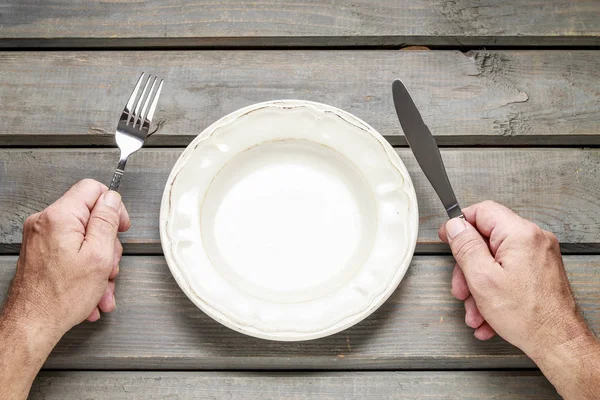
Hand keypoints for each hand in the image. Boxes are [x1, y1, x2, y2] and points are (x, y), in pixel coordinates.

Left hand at [2, 179, 129, 337]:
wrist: (32, 325)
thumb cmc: (61, 297)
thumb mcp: (99, 255)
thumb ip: (107, 221)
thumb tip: (112, 200)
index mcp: (60, 217)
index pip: (93, 189)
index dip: (113, 206)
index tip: (120, 227)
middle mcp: (45, 222)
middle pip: (90, 217)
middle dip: (107, 244)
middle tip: (109, 265)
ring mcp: (40, 237)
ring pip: (83, 239)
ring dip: (98, 263)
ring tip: (101, 287)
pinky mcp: (40, 252)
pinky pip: (71, 252)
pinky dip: (84, 269)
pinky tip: (91, 291)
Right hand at [439, 201, 599, 397]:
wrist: (558, 343)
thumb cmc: (528, 316)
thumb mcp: (482, 279)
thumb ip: (466, 247)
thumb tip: (455, 226)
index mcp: (520, 234)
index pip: (482, 211)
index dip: (460, 224)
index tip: (447, 237)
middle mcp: (533, 240)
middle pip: (487, 240)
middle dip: (469, 268)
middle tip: (462, 288)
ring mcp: (539, 256)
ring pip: (495, 261)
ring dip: (479, 286)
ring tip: (476, 311)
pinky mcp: (540, 271)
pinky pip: (508, 273)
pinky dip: (494, 290)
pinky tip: (488, 314)